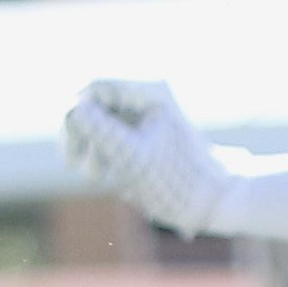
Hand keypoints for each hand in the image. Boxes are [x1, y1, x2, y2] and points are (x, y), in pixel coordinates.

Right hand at [59, 78, 236, 238]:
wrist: (217, 199)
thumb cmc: (179, 179)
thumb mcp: (134, 157)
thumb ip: (101, 131)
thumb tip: (72, 109)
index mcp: (150, 92)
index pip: (96, 87)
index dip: (75, 112)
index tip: (70, 143)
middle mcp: (149, 98)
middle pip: (97, 105)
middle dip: (82, 134)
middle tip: (71, 162)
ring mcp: (149, 116)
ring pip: (106, 123)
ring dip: (95, 149)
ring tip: (96, 178)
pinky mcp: (150, 135)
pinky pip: (119, 138)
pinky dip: (112, 157)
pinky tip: (116, 180)